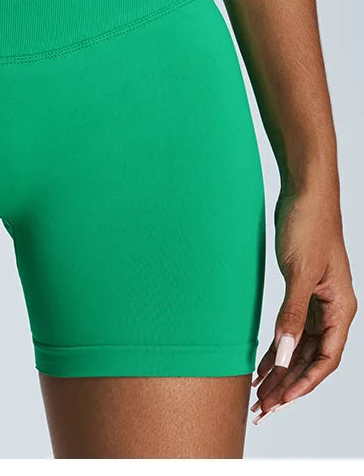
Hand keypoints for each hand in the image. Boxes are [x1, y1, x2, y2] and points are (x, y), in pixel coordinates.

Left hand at [250, 189, 355, 423]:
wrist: (305, 193)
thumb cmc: (308, 226)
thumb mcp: (298, 274)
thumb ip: (292, 316)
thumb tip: (286, 356)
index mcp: (341, 309)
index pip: (326, 360)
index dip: (303, 384)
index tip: (279, 402)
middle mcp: (332, 309)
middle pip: (312, 358)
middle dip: (288, 384)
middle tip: (262, 407)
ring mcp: (317, 301)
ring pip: (301, 346)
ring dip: (281, 369)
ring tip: (258, 392)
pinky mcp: (301, 290)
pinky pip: (291, 329)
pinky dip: (277, 347)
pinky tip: (262, 363)